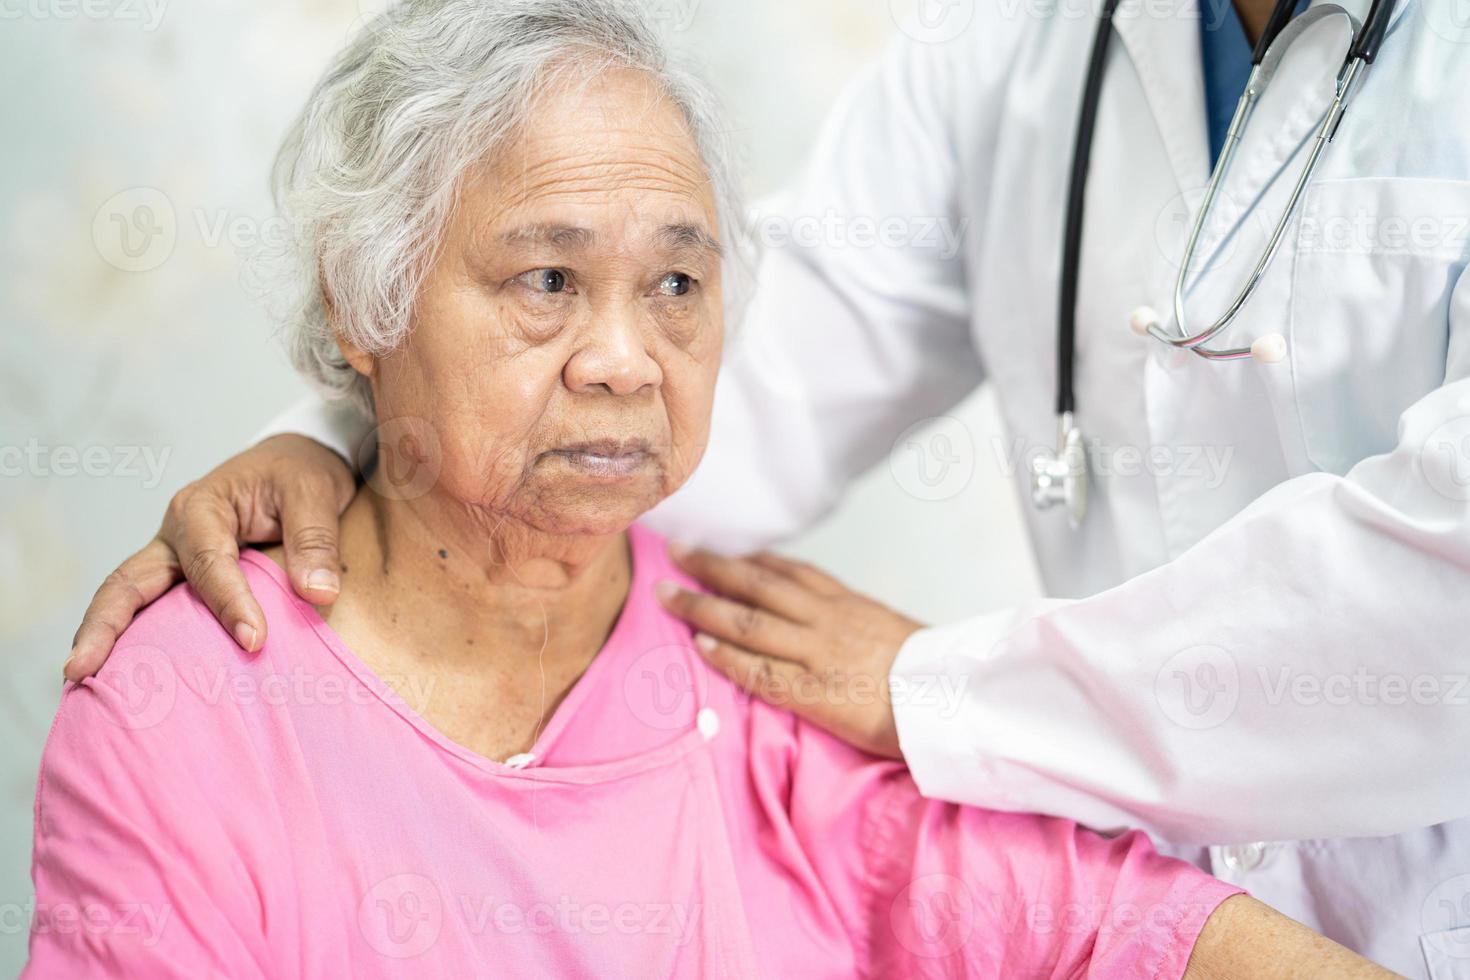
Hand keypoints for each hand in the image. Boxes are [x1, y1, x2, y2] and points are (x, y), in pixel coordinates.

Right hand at [66, 435, 355, 680]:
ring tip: (83, 685)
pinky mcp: (183, 578)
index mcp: (203, 507)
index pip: (209, 563)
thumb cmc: (300, 474)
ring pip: (128, 598)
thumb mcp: (315, 492)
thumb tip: (319, 593)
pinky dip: (137, 641)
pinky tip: (128, 679)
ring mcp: (173, 557)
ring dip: (106, 639)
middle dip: (103, 626)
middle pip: (127, 582)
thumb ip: (316, 540)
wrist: (297, 464)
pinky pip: (154, 610)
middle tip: (80, 671)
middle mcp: (176, 533)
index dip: (229, 603)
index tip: (254, 641)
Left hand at [656, 545, 923, 758]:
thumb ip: (854, 622)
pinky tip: (701, 645)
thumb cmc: (929, 673)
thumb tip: (830, 622)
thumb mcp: (890, 630)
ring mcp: (816, 652)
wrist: (951, 700)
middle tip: (675, 552)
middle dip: (713, 567)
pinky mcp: (813, 690)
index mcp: (847, 603)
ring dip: (703, 605)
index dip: (749, 559)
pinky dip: (728, 655)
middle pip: (758, 584)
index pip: (789, 571)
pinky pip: (760, 669)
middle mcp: (825, 619)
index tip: (719, 550)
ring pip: (749, 620)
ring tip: (667, 594)